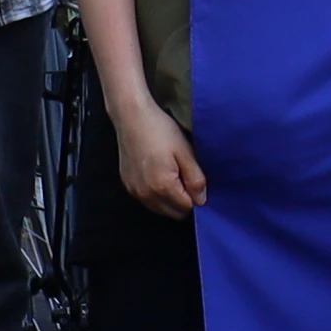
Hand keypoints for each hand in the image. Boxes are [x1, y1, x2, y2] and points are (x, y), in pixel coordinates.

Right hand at [112, 92, 210, 214]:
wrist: (131, 117)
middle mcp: (146, 195)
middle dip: (183, 202)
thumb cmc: (160, 130)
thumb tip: (202, 200)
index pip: (187, 208)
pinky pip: (148, 200)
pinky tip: (159, 174)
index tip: (196, 182)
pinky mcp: (128, 185)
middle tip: (186, 178)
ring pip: (160, 209)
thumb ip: (195, 179)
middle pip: (173, 213)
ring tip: (173, 174)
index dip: (196, 198)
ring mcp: (135, 191)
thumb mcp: (185, 152)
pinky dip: (157, 194)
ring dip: (170, 200)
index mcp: (162, 187)